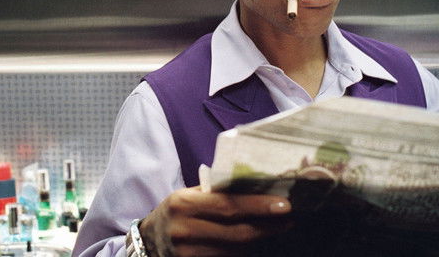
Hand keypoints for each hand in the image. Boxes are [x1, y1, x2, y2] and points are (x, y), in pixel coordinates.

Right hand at [138, 186, 292, 256]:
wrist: (148, 242)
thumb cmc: (175, 213)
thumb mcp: (187, 197)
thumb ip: (214, 194)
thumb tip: (255, 188)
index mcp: (184, 204)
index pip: (228, 206)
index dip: (258, 207)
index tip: (284, 205)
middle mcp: (185, 230)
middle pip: (237, 233)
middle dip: (267, 226)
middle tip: (290, 219)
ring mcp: (188, 254)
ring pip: (236, 251)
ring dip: (260, 241)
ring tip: (278, 228)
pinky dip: (245, 253)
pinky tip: (257, 245)